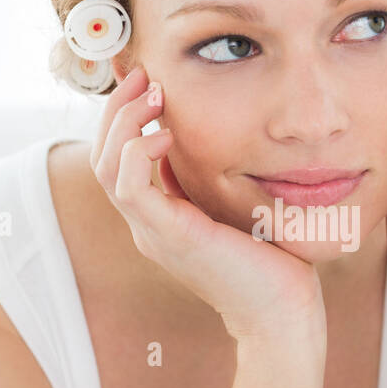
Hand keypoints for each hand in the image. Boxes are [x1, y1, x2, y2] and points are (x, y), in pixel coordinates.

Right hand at [90, 65, 326, 345]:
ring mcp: (153, 233)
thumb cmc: (271, 260)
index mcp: (158, 219)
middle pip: (102, 157)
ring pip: (106, 168)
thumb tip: (204, 136)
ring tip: (153, 94)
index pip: (117, 160)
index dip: (123, 117)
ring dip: (123, 122)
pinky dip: (139, 151)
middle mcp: (146, 226)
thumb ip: (212, 180)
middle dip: (117, 109)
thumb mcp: (234, 206)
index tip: (146, 79)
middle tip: (143, 74)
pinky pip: (130, 187)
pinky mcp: (172, 236)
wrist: (284, 312)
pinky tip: (168, 133)